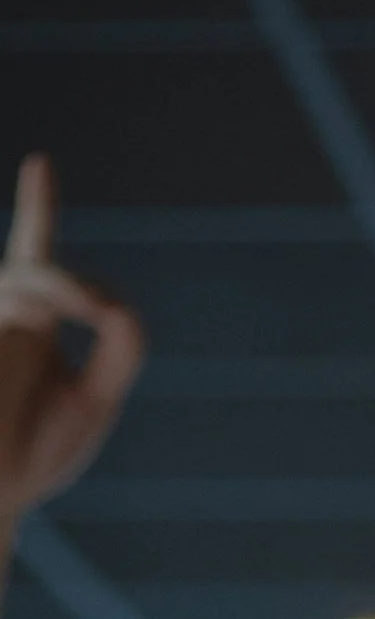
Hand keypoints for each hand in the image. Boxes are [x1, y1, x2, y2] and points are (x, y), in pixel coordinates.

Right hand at [0, 153, 145, 524]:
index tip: (40, 162)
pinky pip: (8, 307)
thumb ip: (119, 349)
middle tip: (101, 312)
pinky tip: (33, 321)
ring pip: (17, 287)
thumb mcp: (94, 401)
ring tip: (79, 321)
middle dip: (70, 286)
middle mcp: (1, 317)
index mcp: (31, 327)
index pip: (36, 257)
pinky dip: (22, 320)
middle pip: (36, 272)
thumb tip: (117, 305)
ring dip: (54, 296)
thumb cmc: (34, 456)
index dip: (38, 208)